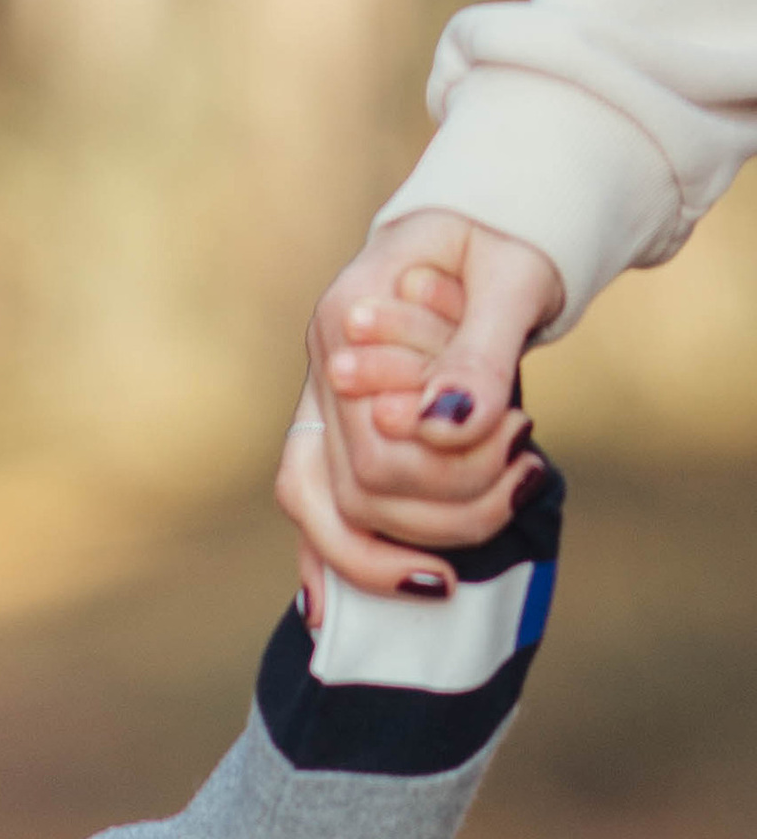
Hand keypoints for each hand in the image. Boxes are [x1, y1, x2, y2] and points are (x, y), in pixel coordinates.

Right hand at [278, 210, 562, 598]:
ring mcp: (322, 406)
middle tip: (525, 475)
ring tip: (498, 510)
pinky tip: (328, 622)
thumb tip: (451, 426)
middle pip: (352, 492)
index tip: (524, 463)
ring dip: (408, 542)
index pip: (375, 445)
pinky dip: (328, 566)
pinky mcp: (336, 432)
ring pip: (327, 517)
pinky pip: (314, 517)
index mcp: (346, 318)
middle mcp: (322, 371)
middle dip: (443, 509)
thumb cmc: (505, 233)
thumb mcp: (511, 274)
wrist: (487, 216)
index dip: (446, 475)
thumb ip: (480, 348)